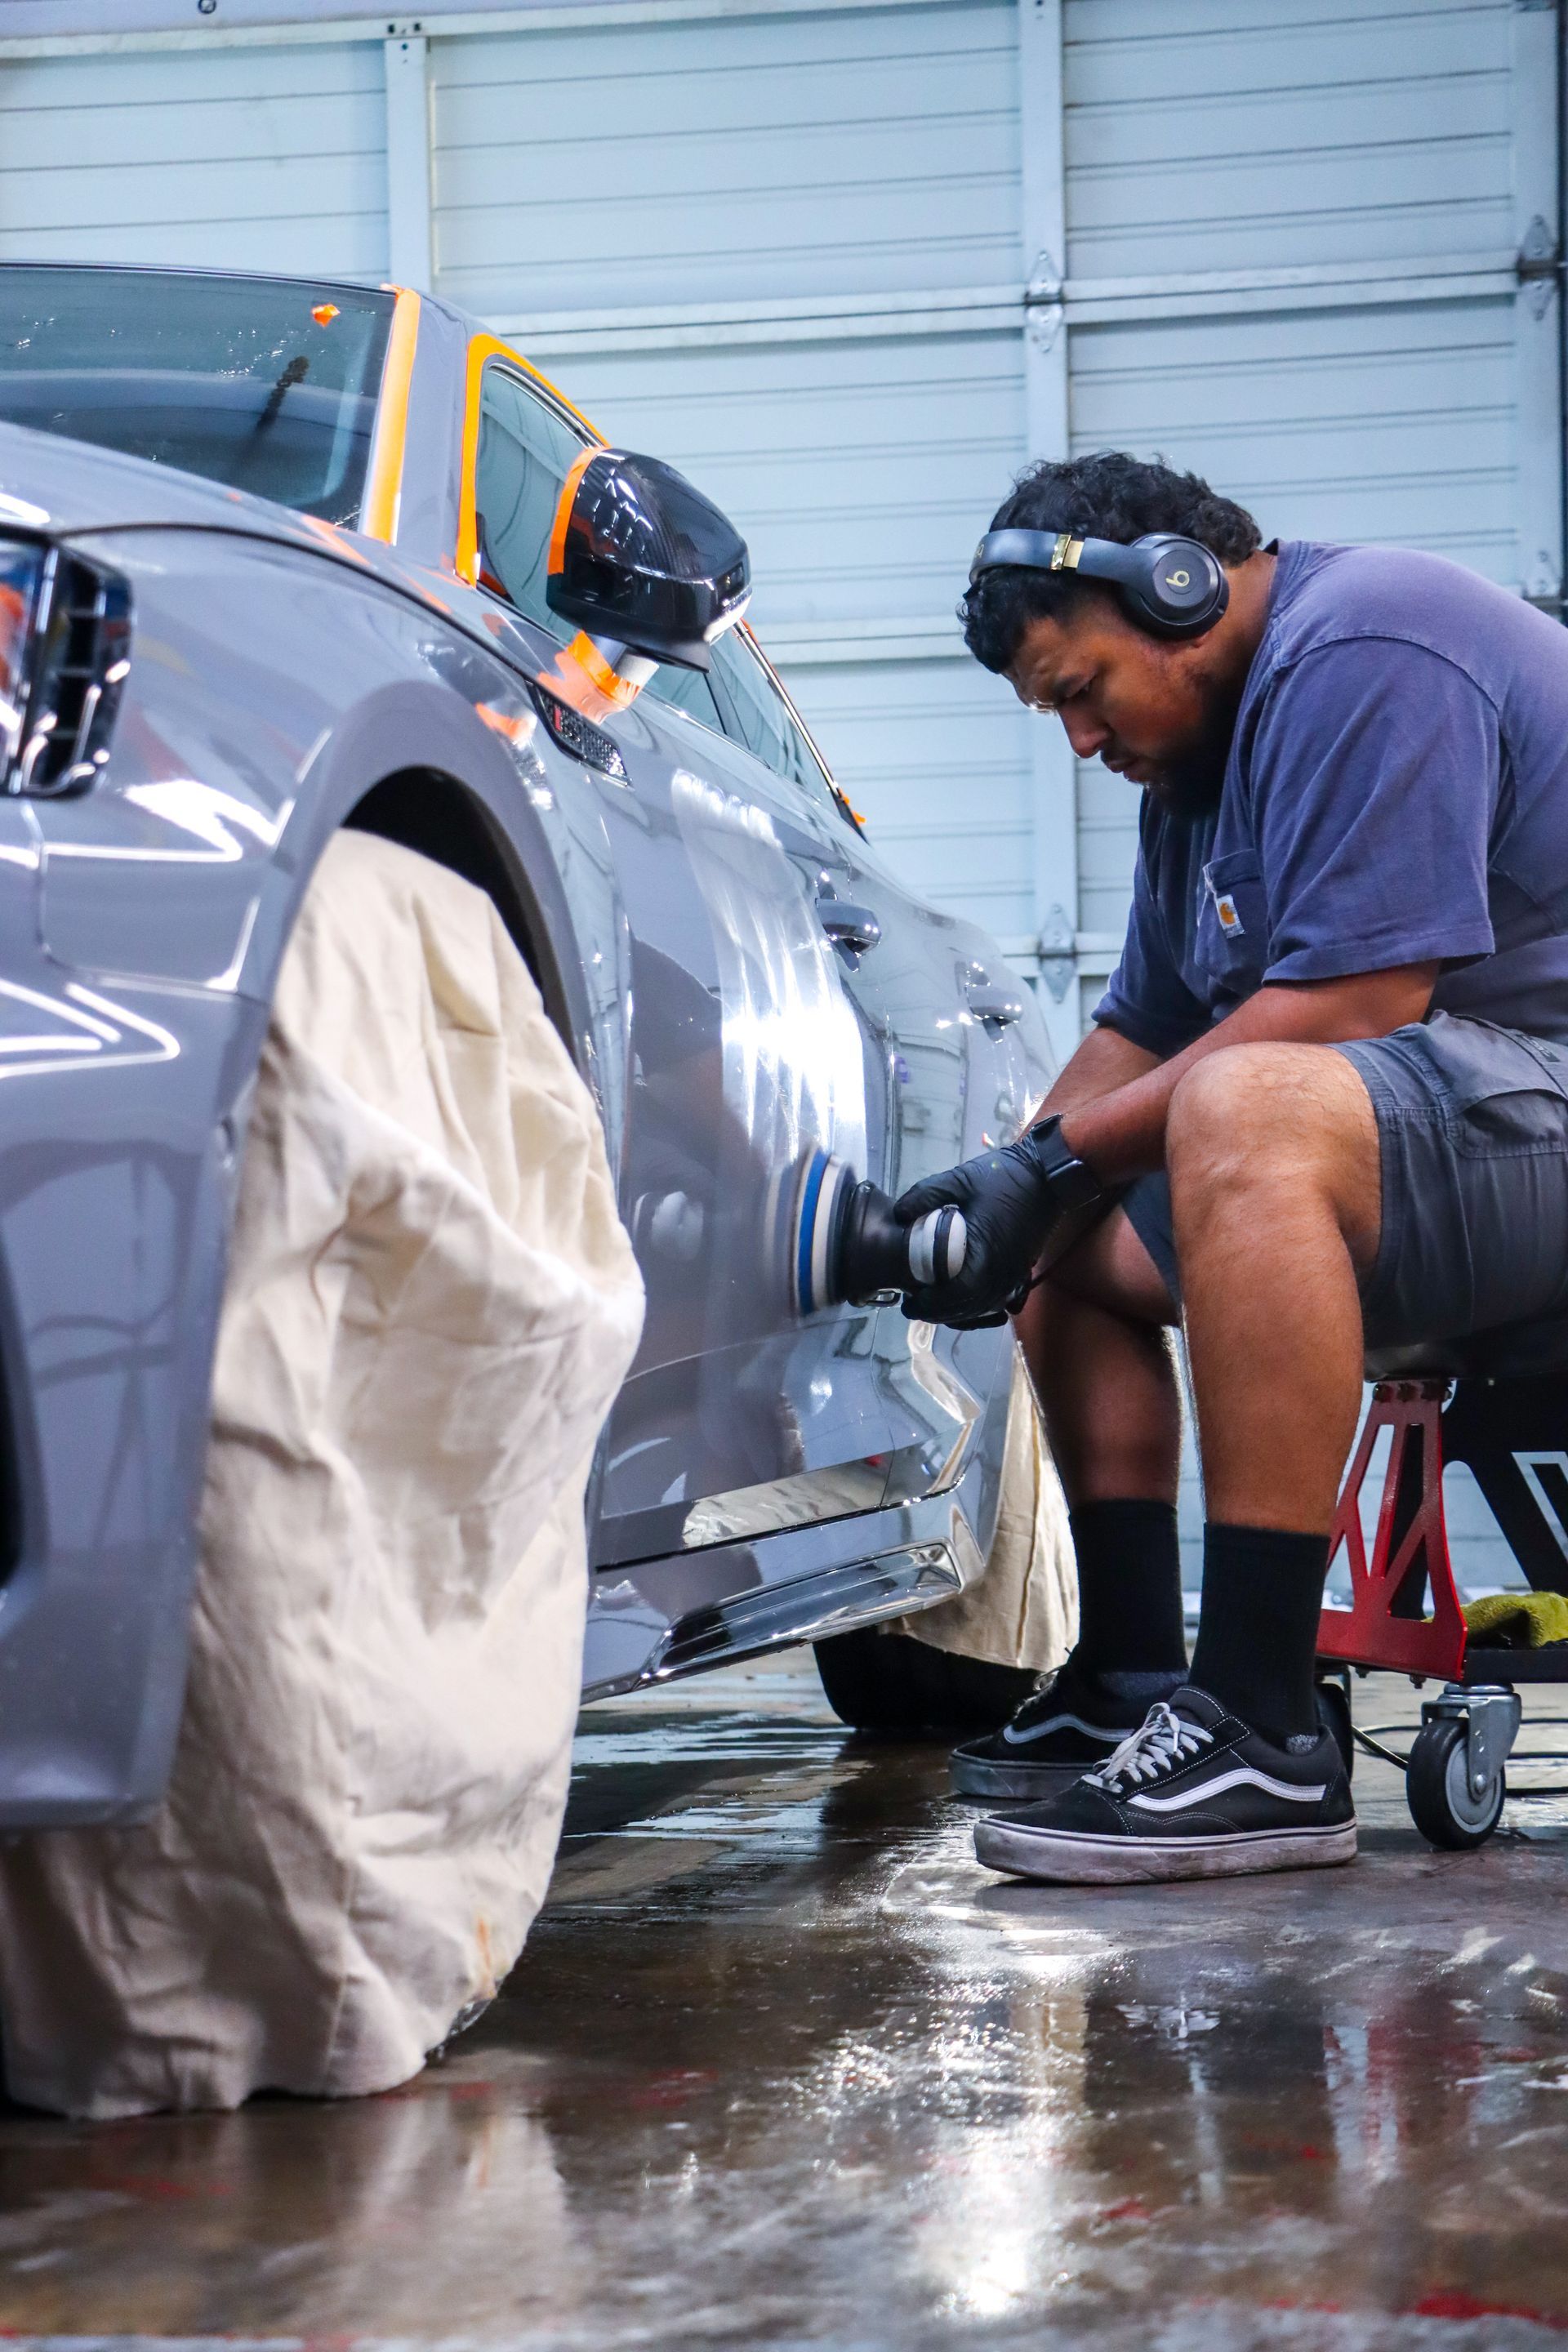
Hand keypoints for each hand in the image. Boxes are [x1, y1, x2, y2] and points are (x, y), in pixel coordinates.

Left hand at [893, 1132, 1067, 1326]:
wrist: (1048, 1175)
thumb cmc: (1004, 1177)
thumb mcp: (959, 1179)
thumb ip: (925, 1195)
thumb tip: (898, 1214)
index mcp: (984, 1255)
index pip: (954, 1296)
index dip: (930, 1305)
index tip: (908, 1301)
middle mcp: (1001, 1273)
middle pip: (967, 1309)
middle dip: (939, 1312)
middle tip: (914, 1305)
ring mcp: (1014, 1275)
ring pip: (983, 1308)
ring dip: (958, 1311)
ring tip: (934, 1304)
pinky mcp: (1021, 1272)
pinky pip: (999, 1301)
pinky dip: (980, 1306)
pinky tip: (965, 1301)